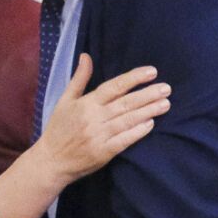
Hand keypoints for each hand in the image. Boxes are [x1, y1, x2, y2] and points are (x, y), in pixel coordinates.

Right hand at [34, 55, 168, 182]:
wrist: (51, 161)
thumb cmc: (58, 129)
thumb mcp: (65, 100)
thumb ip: (79, 78)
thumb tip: (86, 56)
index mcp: (86, 103)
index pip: (114, 86)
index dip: (134, 78)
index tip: (152, 72)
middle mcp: (93, 118)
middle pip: (125, 103)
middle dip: (148, 95)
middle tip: (167, 88)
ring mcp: (99, 136)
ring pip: (128, 120)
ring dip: (148, 111)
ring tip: (165, 104)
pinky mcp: (103, 153)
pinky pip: (124, 140)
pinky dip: (138, 132)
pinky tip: (151, 124)